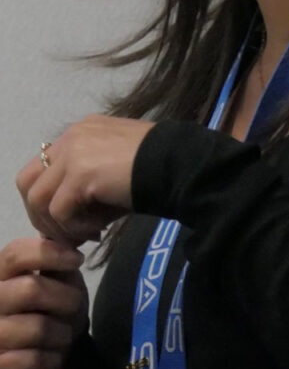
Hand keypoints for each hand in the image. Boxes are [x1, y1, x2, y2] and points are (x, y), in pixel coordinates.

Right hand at [0, 236, 86, 368]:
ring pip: (36, 328)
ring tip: (61, 337)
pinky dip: (51, 360)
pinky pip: (31, 360)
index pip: (16, 254)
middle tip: (74, 307)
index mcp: (0, 276)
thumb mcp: (57, 284)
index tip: (77, 260)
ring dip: (61, 334)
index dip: (50, 252)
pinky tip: (51, 359)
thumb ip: (56, 263)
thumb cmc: (49, 315)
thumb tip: (64, 237)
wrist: (38, 367)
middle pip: (30, 289)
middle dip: (65, 299)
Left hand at [16, 115, 154, 245]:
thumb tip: (70, 228)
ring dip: (57, 225)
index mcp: (82, 133)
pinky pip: (58, 210)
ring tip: (86, 236)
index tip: (76, 224)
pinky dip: (74, 227)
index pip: (43, 169)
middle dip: (41, 214)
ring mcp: (73, 152)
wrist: (181, 166)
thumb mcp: (115, 179)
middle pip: (28, 181)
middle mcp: (72, 136)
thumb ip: (88, 194)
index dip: (51, 201)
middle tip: (68, 235)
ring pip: (37, 198)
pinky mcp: (79, 172)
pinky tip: (98, 230)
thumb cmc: (157, 172)